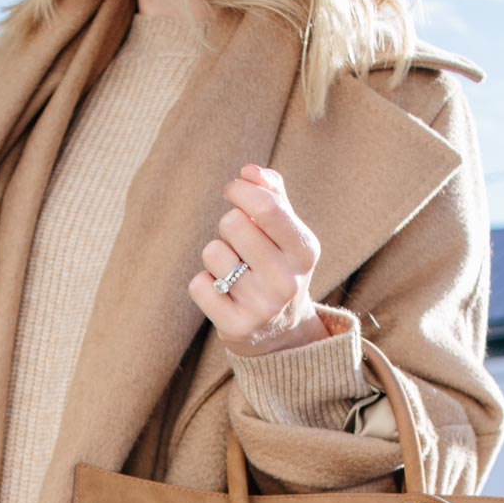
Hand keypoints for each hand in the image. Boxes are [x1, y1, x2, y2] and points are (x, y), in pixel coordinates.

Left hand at [189, 163, 340, 357]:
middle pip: (233, 223)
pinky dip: (204, 283)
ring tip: (234, 270)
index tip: (233, 190)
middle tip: (239, 242)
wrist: (280, 331)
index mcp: (305, 250)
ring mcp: (262, 307)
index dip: (241, 190)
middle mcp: (287, 281)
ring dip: (216, 256)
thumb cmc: (277, 264)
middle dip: (229, 225)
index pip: (266, 207)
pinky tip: (223, 293)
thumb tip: (250, 171)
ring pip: (212, 253)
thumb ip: (272, 193)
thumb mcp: (286, 230)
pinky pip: (198, 285)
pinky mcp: (236, 327)